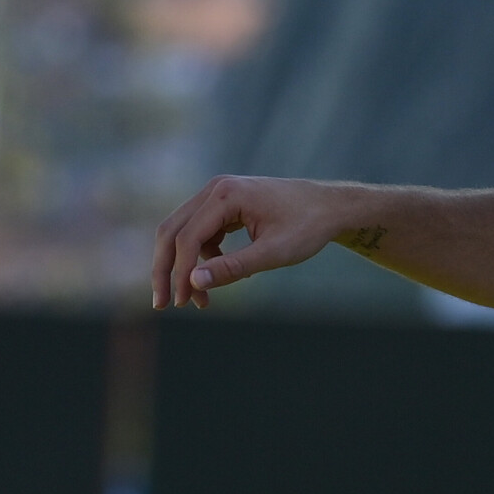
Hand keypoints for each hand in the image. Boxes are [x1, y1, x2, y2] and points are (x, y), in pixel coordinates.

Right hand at [152, 175, 344, 307]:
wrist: (330, 206)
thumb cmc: (307, 226)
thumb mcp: (273, 253)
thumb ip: (233, 268)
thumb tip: (193, 282)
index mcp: (226, 194)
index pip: (188, 237)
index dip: (180, 273)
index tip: (183, 302)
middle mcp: (215, 188)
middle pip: (172, 231)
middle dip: (166, 269)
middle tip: (163, 304)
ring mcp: (218, 194)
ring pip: (182, 233)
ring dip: (184, 266)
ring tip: (200, 300)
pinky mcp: (223, 204)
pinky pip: (199, 232)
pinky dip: (201, 257)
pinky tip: (218, 275)